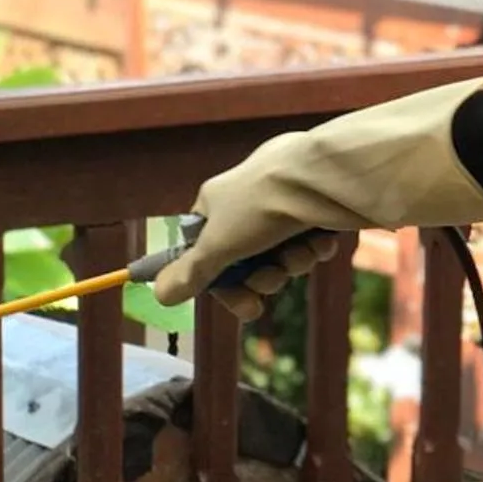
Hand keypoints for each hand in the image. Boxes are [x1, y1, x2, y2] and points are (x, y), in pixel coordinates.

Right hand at [155, 210, 342, 323]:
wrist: (323, 178)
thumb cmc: (261, 206)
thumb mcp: (217, 246)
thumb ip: (190, 273)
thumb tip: (159, 294)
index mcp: (215, 202)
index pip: (207, 253)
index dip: (223, 284)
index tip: (243, 303)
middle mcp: (246, 199)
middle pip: (247, 259)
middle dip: (262, 277)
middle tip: (272, 283)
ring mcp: (282, 200)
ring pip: (281, 253)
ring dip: (290, 264)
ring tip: (299, 255)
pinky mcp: (315, 203)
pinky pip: (309, 239)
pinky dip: (313, 247)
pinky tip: (319, 241)